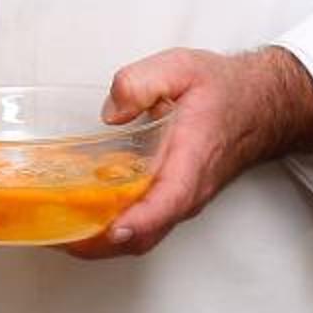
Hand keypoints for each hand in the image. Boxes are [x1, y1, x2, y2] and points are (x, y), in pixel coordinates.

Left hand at [63, 46, 312, 259]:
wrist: (260, 105)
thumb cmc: (221, 88)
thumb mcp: (181, 67)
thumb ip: (142, 82)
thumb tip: (111, 113)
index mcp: (192, 159)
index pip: (169, 200)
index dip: (140, 220)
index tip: (112, 229)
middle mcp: (187, 191)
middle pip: (144, 236)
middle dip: (98, 244)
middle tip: (52, 234)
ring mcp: (180, 201)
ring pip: (140, 239)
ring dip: (98, 243)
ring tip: (52, 231)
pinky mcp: (172, 202)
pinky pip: (141, 228)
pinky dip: (108, 232)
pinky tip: (77, 217)